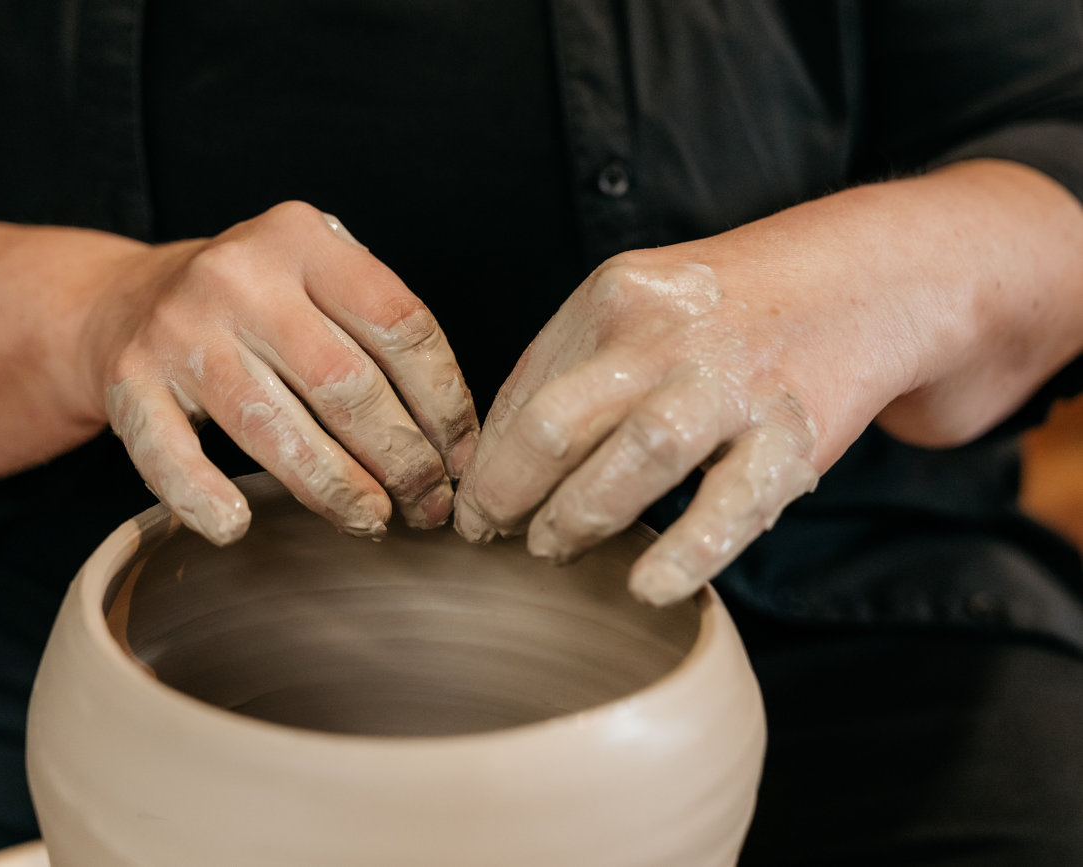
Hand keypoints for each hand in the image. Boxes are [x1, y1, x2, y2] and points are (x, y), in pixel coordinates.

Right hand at [94, 201, 477, 544]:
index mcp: (302, 240)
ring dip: (335, 488)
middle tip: (428, 505)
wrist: (126, 299)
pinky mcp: (129, 381)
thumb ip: (377, 332)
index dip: (445, 403)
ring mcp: (179, 329)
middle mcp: (239, 276)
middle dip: (402, 459)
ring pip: (273, 427)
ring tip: (372, 521)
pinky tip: (238, 526)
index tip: (462, 459)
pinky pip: (170, 454)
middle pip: (346, 383)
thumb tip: (454, 442)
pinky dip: (204, 497)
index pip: (400, 325)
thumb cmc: (254, 304)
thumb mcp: (316, 279)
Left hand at [454, 162, 1082, 606]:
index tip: (471, 504)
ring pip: (637, 460)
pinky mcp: (792, 432)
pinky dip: (684, 553)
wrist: (864, 279)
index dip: (486, 459)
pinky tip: (646, 586)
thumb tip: (494, 455)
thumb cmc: (727, 308)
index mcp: (615, 298)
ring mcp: (733, 382)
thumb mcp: (641, 303)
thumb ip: (572, 365)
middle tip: (494, 535)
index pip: (523, 391)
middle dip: (508, 495)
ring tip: (554, 549)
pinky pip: (731, 506)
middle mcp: (669, 336)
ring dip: (578, 520)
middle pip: (557, 426)